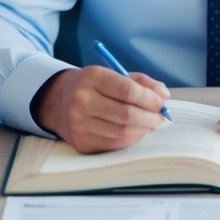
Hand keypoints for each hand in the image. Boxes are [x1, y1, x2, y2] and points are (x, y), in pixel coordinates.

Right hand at [34, 67, 169, 153]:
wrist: (56, 101)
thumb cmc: (93, 87)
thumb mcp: (113, 74)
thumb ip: (141, 82)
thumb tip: (163, 96)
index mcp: (92, 78)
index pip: (128, 91)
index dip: (150, 99)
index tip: (162, 102)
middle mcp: (82, 101)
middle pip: (127, 114)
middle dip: (151, 117)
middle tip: (160, 117)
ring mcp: (80, 124)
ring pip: (122, 133)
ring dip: (144, 130)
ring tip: (150, 124)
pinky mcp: (81, 142)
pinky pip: (115, 145)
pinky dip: (131, 139)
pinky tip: (136, 132)